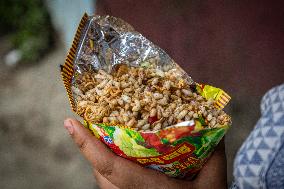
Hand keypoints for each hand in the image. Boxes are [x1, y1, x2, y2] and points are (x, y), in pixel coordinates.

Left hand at [64, 118, 226, 188]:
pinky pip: (109, 185)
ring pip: (101, 180)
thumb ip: (214, 152)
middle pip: (99, 171)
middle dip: (92, 147)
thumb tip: (211, 122)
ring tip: (103, 135)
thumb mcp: (213, 181)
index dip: (87, 145)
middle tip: (92, 121)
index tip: (70, 123)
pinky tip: (119, 156)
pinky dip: (108, 168)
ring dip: (100, 157)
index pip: (110, 167)